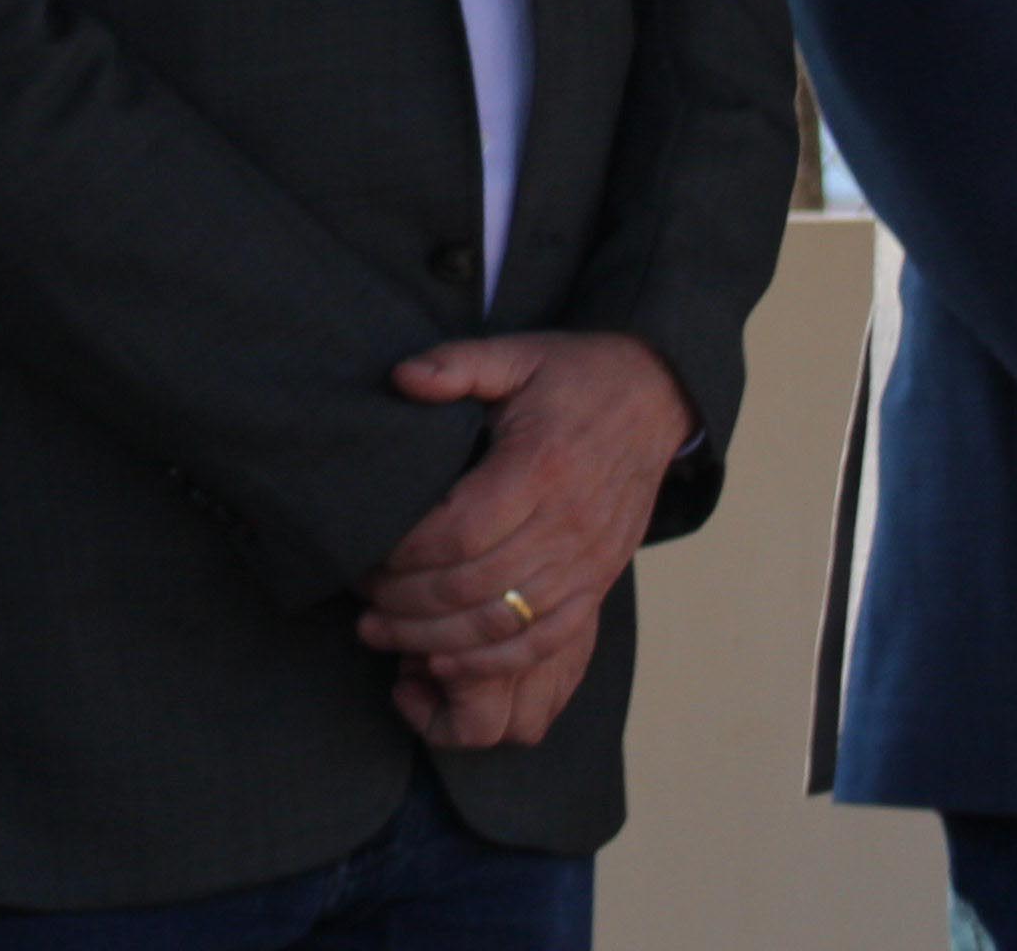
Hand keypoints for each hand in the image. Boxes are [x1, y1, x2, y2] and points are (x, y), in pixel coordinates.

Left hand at [353, 331, 694, 747]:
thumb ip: (457, 363)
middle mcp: (567, 523)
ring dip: (435, 641)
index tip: (365, 554)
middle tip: (361, 600)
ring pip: (503, 623)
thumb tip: (401, 377)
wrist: (654, 401)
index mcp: (541, 465)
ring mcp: (587, 561)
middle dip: (407, 603)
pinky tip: (443, 663)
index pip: (461, 530)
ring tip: (382, 633)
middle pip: (474, 585)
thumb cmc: (575, 377)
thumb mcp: (517, 354)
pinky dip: (491, 662)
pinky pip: (544, 641)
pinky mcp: (597, 584)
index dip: (405, 553)